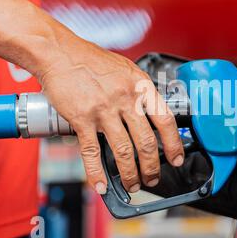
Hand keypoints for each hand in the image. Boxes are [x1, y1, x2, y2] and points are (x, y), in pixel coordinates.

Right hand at [36, 39, 183, 193]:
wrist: (60, 53)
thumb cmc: (92, 60)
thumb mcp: (128, 70)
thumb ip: (141, 92)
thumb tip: (154, 114)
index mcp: (140, 86)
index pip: (165, 120)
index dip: (174, 144)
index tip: (176, 158)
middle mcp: (125, 98)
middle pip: (146, 141)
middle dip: (152, 166)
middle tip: (153, 178)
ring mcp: (103, 109)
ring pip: (123, 150)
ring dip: (130, 173)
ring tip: (133, 184)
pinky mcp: (81, 118)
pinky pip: (92, 151)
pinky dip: (96, 172)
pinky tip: (101, 184)